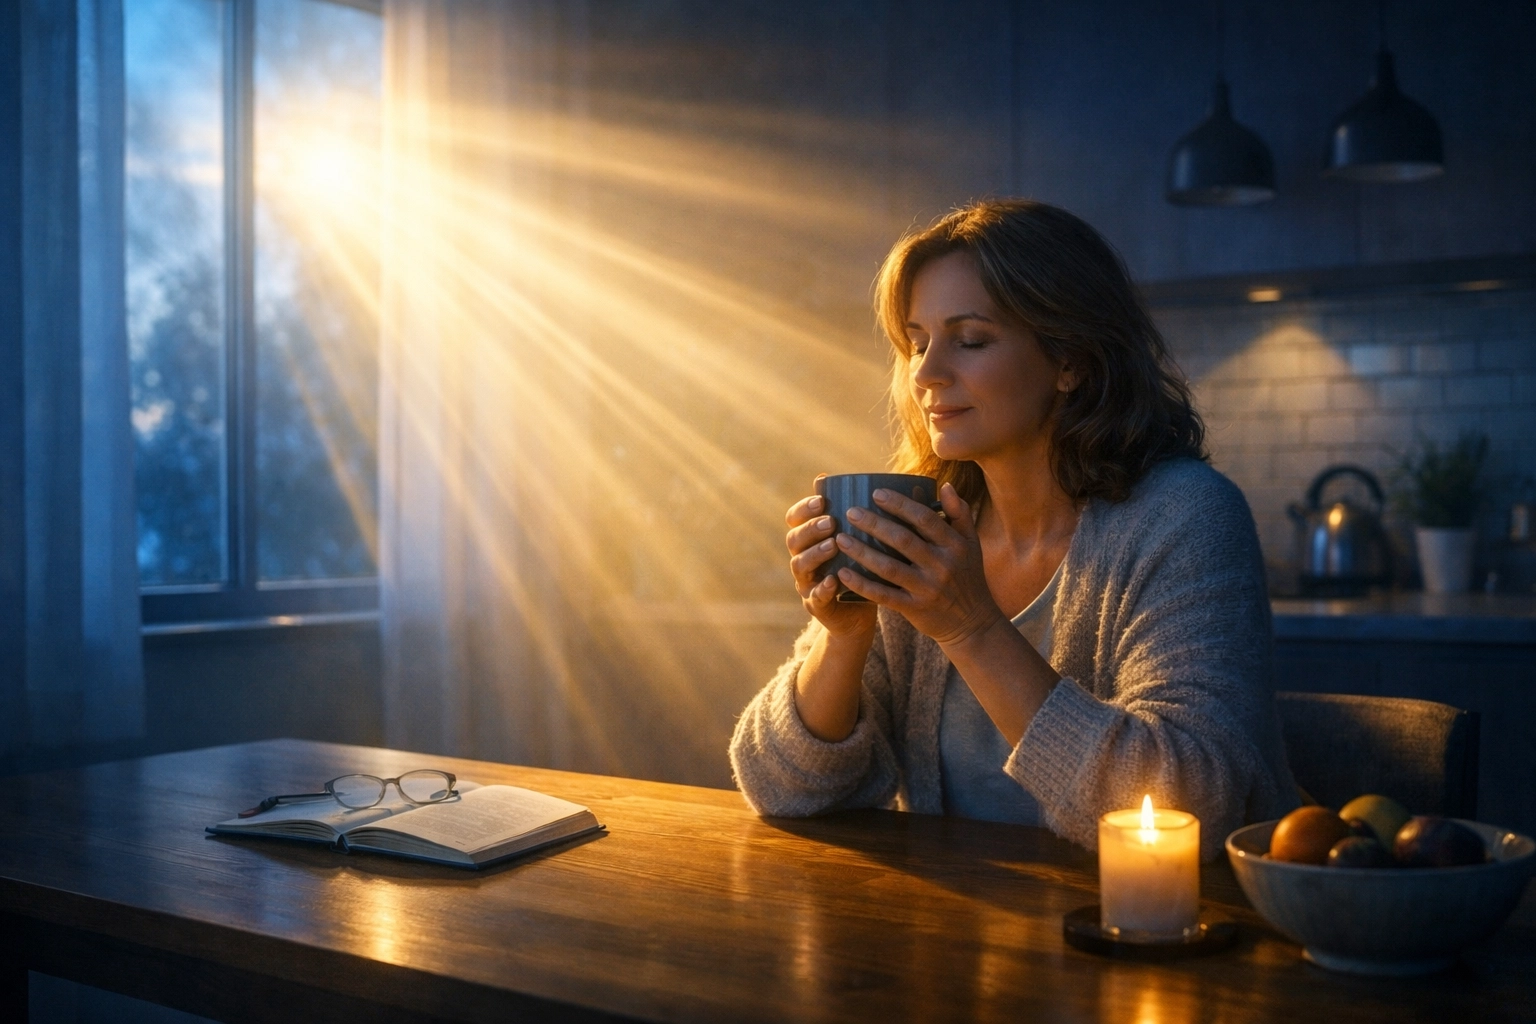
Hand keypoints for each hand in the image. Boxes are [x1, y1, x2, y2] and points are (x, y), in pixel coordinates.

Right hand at [785, 488, 877, 638]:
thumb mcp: (859, 542)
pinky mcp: (816, 605)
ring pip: (799, 566)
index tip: (823, 500)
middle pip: (794, 539)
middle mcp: (802, 559)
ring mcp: (806, 583)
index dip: (804, 508)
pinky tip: (833, 581)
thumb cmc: (860, 569)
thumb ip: (856, 518)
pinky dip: (822, 588)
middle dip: (810, 529)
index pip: (795, 519)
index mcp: (809, 540)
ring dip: (815, 554)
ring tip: (833, 545)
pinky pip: (814, 597)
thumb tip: (868, 483)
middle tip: (830, 522)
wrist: (859, 613)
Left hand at [833, 482, 1005, 647]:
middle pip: (903, 540)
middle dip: (874, 523)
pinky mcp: (915, 608)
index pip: (924, 518)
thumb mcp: (972, 544)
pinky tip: (843, 573)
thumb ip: (959, 514)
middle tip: (851, 512)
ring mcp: (928, 588)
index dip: (899, 504)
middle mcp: (942, 565)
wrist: (973, 622)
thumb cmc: (968, 576)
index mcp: (955, 545)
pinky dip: (862, 584)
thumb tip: (946, 485)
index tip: (876, 493)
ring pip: (889, 567)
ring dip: (862, 552)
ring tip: (841, 539)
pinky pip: (884, 595)